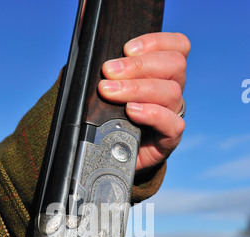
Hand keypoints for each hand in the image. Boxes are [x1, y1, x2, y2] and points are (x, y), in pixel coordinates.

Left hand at [98, 32, 190, 171]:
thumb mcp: (112, 89)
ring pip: (171, 92)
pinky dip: (152, 114)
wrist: (114, 156)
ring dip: (137, 88)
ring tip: (111, 92)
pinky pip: (173, 124)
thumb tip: (98, 51)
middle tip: (108, 72)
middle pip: (174, 65)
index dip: (155, 42)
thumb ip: (113, 71)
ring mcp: (173, 115)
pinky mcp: (170, 139)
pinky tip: (132, 111)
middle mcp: (173, 91)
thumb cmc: (112, 118)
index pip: (177, 46)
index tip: (127, 48)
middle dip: (138, 65)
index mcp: (164, 73)